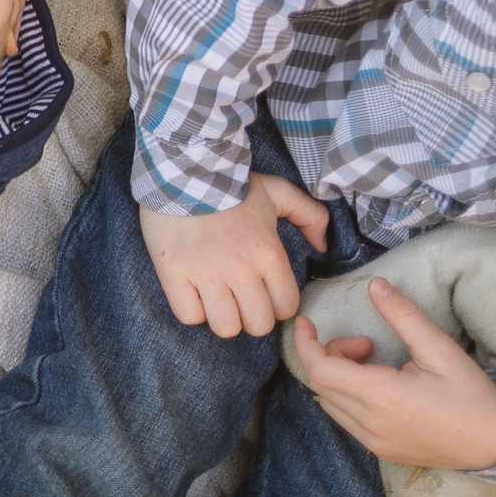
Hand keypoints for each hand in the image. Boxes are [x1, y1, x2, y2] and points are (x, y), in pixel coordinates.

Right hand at [137, 171, 328, 337]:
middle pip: (258, 325)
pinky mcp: (174, 274)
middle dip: (253, 316)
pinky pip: (189, 315)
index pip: (286, 307)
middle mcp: (240, 270)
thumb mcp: (277, 192)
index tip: (266, 293)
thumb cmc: (231, 184)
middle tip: (242, 299)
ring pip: (225, 327)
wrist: (181, 169)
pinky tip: (193, 292)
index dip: (278, 305)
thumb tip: (322, 246)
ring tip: (218, 300)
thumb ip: (310, 214)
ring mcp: (204, 274)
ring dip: (224, 317)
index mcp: (268, 254)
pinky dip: (193, 309)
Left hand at [293, 278, 495, 470]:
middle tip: (364, 343)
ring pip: (329, 403)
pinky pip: (345, 419)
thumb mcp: (440, 349)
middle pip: (320, 383)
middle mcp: (370, 424)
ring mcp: (374, 442)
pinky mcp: (381, 451)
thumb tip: (375, 284)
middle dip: (329, 354)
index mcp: (382, 397)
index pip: (319, 369)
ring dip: (337, 376)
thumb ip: (403, 316)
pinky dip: (346, 396)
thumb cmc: (473, 396)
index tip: (306, 322)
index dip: (305, 342)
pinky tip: (376, 385)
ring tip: (373, 362)